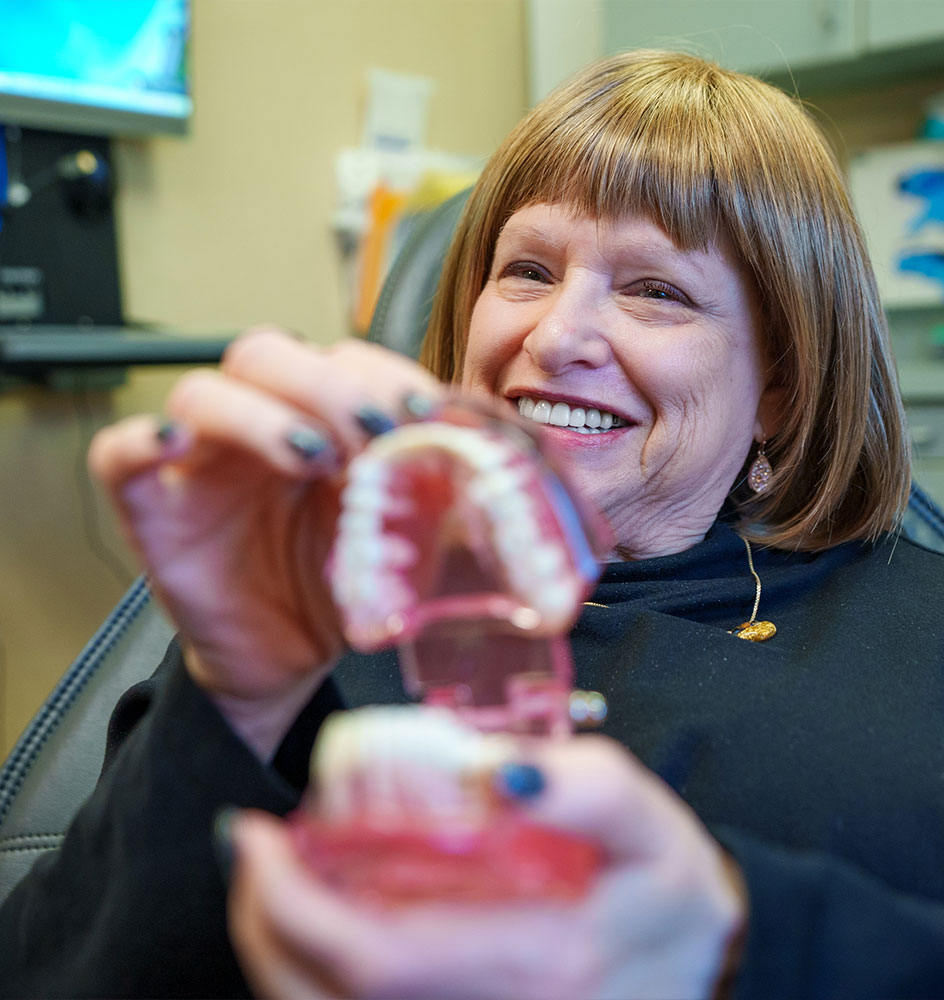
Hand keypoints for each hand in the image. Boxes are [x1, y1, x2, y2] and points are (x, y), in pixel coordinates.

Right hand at [88, 329, 444, 756]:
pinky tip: (174, 446)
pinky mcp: (154, 506)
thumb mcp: (400, 539)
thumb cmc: (343, 589)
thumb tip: (505, 461)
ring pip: (204, 394)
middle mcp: (261, 428)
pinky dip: (140, 440)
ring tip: (312, 459)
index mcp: (323, 422)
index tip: (428, 414)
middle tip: (372, 432)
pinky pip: (121, 453)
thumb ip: (436, 494)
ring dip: (261, 415)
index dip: (383, 375)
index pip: (343, 359)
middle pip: (268, 356)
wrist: (288, 657)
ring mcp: (203, 463)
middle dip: (327, 384)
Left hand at [227, 735, 746, 998]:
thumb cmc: (670, 893)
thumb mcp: (651, 823)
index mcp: (539, 965)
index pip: (372, 959)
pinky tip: (317, 929)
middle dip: (264, 926)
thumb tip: (500, 774)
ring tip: (270, 886)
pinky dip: (314, 983)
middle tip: (249, 853)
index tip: (256, 836)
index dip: (289, 902)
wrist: (706, 970)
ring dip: (278, 958)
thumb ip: (589, 791)